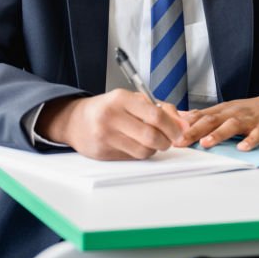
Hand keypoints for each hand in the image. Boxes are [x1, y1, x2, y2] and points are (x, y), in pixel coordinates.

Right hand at [38, 89, 188, 159]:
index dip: (173, 127)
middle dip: (167, 141)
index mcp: (121, 99)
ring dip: (154, 149)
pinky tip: (136, 145)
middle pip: (151, 136)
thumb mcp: (133, 99)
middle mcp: (111, 117)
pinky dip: (140, 153)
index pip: (155, 115)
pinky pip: (132, 158)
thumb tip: (182, 124)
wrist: (76, 121)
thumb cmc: (109, 108)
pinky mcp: (103, 153)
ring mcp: (105, 136)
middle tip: (170, 141)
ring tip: (151, 141)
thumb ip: (160, 108)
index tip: (180, 132)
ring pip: (143, 151)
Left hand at [175, 86, 258, 150]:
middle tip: (180, 141)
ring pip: (232, 126)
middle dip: (194, 131)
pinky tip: (243, 148)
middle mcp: (234, 113)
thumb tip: (181, 119)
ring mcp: (250, 120)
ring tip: (207, 143)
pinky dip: (251, 141)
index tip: (167, 134)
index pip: (200, 117)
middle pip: (211, 121)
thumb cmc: (252, 111)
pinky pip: (258, 134)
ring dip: (219, 134)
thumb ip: (205, 117)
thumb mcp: (227, 111)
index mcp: (223, 111)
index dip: (183, 126)